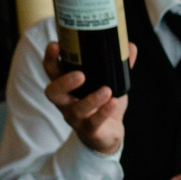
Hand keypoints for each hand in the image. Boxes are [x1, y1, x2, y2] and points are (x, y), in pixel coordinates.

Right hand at [43, 38, 131, 154]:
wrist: (108, 135)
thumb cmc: (103, 104)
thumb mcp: (110, 83)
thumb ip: (118, 65)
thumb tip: (130, 46)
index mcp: (66, 87)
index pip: (51, 71)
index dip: (50, 58)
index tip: (56, 44)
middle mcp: (65, 102)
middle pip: (52, 92)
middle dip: (63, 82)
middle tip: (80, 74)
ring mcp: (76, 118)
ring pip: (76, 110)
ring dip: (91, 99)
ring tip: (107, 90)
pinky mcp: (90, 131)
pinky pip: (94, 123)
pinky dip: (104, 112)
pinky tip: (114, 103)